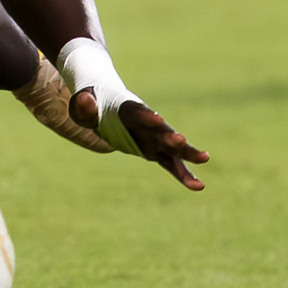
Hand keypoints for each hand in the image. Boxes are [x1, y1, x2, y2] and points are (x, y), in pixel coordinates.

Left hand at [69, 89, 208, 190]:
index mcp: (127, 108)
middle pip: (160, 130)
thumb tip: (84, 101)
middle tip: (182, 141)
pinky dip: (183, 174)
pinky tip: (199, 186)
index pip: (136, 112)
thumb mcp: (82, 105)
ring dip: (186, 153)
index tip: (157, 119)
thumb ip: (84, 105)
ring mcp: (153, 136)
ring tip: (204, 158)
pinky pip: (171, 163)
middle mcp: (146, 121)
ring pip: (172, 147)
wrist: (105, 100)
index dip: (146, 116)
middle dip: (169, 136)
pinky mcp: (156, 149)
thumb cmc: (91, 104)